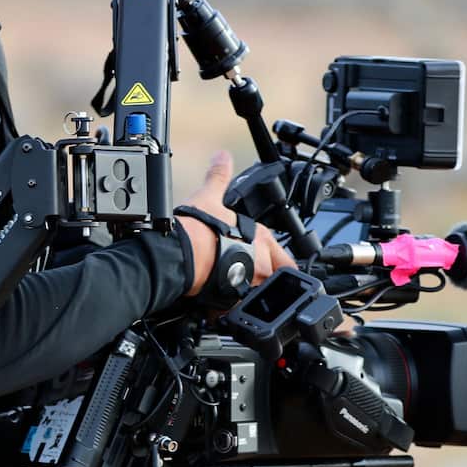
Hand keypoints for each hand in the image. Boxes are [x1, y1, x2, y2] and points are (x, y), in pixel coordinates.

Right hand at [178, 151, 296, 295]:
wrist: (180, 253)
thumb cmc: (197, 228)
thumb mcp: (210, 196)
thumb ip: (219, 176)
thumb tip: (222, 156)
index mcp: (261, 240)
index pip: (286, 259)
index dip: (279, 263)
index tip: (271, 264)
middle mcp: (261, 264)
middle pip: (272, 279)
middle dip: (259, 278)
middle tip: (243, 275)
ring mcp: (249, 285)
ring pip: (255, 295)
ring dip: (245, 293)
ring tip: (229, 288)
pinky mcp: (231, 302)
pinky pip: (235, 310)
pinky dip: (228, 308)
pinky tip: (217, 303)